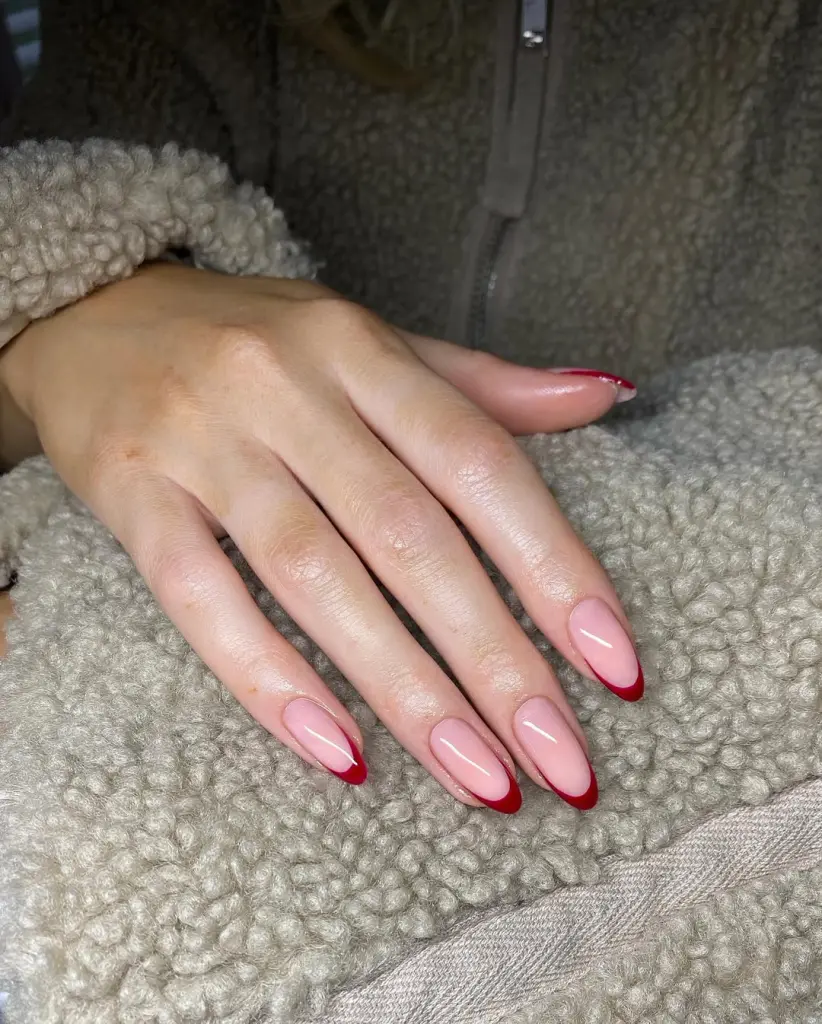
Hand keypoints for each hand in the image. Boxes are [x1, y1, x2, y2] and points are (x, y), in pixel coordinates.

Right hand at [0, 263, 641, 810]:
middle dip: (495, 659)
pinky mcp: (133, 495)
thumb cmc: (259, 342)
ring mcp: (205, 443)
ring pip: (316, 577)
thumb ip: (485, 385)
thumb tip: (604, 395)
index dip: (554, 565)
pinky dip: (268, 678)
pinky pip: (201, 597)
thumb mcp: (370, 343)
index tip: (615, 666)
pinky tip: (337, 751)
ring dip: (405, 689)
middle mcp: (288, 391)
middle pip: (408, 536)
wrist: (96, 313)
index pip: (478, 463)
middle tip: (563, 763)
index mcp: (361, 351)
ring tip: (477, 778)